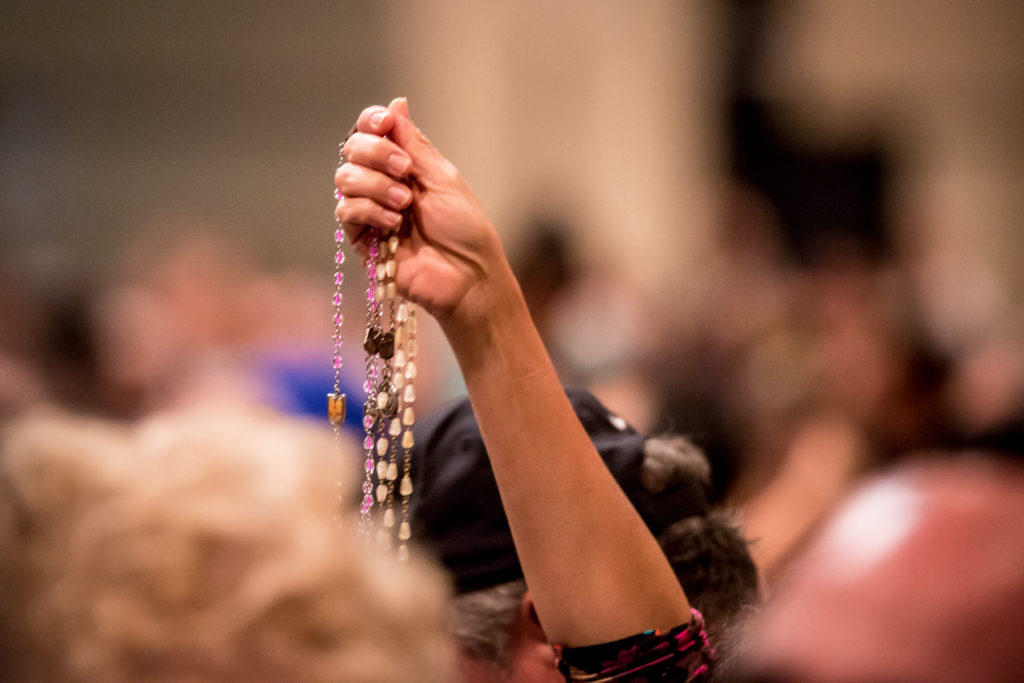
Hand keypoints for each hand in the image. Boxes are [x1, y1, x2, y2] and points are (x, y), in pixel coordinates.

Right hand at [334, 98, 509, 328]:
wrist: (467, 275)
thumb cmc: (464, 228)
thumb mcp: (442, 177)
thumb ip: (413, 144)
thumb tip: (397, 103)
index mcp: (404, 165)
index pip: (372, 131)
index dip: (372, 122)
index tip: (385, 124)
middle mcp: (383, 183)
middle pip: (353, 150)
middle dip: (375, 153)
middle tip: (405, 171)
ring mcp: (370, 210)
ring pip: (344, 179)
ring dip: (375, 185)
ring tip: (404, 204)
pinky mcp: (361, 239)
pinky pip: (346, 211)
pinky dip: (369, 211)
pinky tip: (393, 224)